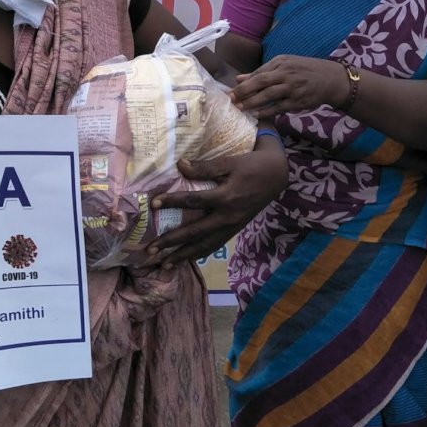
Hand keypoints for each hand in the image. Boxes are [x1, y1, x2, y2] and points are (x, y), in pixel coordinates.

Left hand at [144, 147, 288, 266]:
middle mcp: (228, 217)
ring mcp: (232, 227)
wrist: (276, 176)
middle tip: (150, 250)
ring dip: (184, 256)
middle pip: (195, 233)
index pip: (194, 201)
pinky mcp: (234, 230)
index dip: (172, 202)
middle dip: (171, 243)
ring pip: (205, 246)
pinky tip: (186, 259)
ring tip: (165, 264)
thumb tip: (180, 165)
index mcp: (226, 198)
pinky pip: (214, 245)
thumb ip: (204, 167)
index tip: (153, 204)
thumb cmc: (251, 165)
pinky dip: (199, 254)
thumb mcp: (229, 162)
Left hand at [231, 55, 348, 118]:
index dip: (243, 83)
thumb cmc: (305, 71)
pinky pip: (279, 107)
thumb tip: (238, 78)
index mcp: (281, 62)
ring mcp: (293, 87)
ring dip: (253, 102)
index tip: (230, 91)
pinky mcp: (298, 101)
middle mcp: (286, 73)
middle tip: (230, 99)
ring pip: (269, 95)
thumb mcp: (285, 65)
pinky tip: (256, 114)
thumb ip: (262, 72)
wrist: (331, 79)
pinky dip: (267, 111)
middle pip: (261, 81)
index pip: (258, 72)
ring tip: (240, 108)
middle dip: (244, 91)